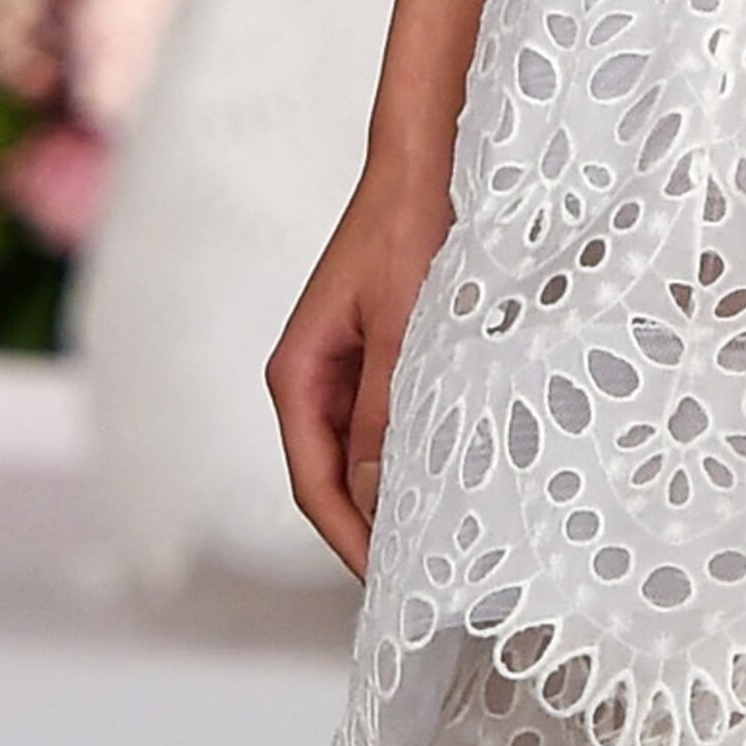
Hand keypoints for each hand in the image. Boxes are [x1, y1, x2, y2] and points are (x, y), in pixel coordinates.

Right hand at [266, 158, 449, 577]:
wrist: (424, 163)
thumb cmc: (408, 232)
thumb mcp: (403, 329)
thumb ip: (385, 412)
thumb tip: (372, 495)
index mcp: (298, 374)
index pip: (314, 484)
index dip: (349, 540)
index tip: (389, 582)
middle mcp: (311, 378)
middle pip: (331, 480)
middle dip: (369, 531)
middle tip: (422, 582)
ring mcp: (341, 369)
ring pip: (358, 456)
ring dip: (391, 498)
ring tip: (440, 544)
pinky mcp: (375, 357)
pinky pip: (382, 425)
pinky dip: (407, 458)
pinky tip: (447, 481)